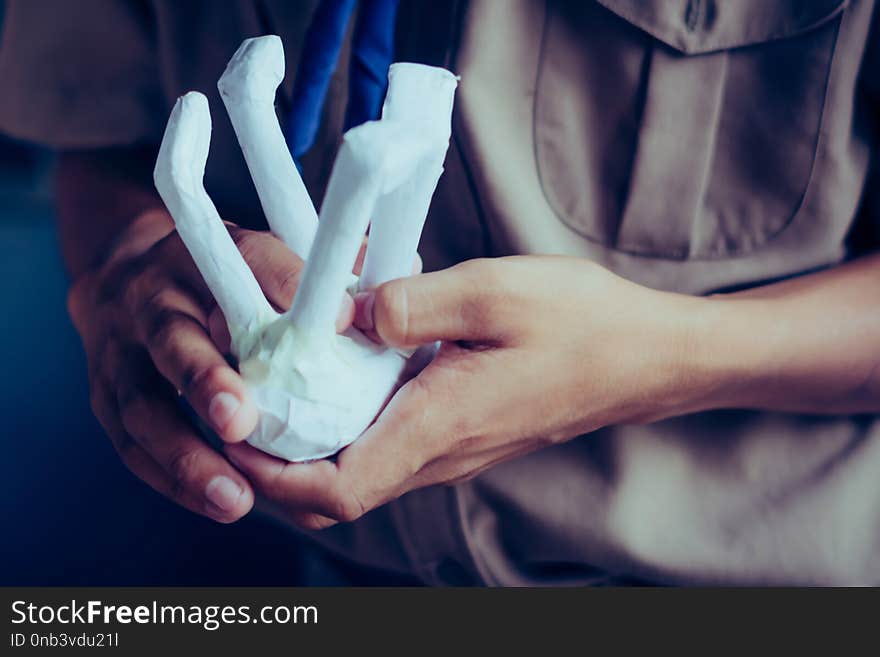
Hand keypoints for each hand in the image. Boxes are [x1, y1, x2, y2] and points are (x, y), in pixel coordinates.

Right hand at [68, 209, 353, 521]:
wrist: (127, 278)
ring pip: (142, 406)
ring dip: (186, 455)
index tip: (336, 321)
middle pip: (170, 338)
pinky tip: (218, 502)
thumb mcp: (261, 256)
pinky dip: (172, 478)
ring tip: (235, 495)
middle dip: (204, 380)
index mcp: (199, 256)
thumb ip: (311, 276)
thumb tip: (363, 308)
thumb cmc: (216, 276)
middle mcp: (150, 300)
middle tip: (240, 422)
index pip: (247, 259)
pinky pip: (132, 445)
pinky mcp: (106, 397)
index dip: (286, 285)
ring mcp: (119, 352)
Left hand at [224, 255, 708, 528]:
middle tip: (239, 403)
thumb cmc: (584, 326)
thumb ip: (414, 303)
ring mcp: (454, 448)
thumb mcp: (496, 291)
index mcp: (440, 423)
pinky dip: (350, 422)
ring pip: (360, 469)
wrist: (645, 358)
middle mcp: (440, 452)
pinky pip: (389, 444)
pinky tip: (345, 369)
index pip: (336, 489)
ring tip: (277, 384)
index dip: (272, 474)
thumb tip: (348, 313)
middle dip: (275, 460)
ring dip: (310, 441)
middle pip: (335, 490)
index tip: (233, 432)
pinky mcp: (464, 432)